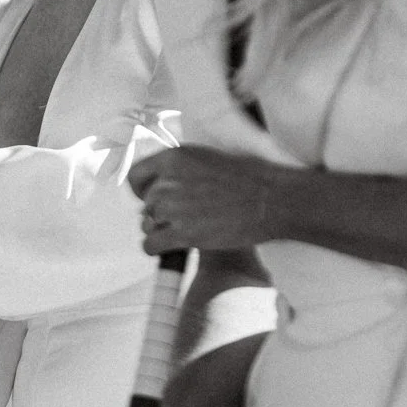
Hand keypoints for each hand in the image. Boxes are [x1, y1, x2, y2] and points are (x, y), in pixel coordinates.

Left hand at [129, 146, 298, 254]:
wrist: (270, 198)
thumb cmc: (247, 177)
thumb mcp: (206, 158)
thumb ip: (180, 168)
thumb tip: (163, 184)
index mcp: (174, 157)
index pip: (136, 175)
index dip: (141, 190)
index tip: (150, 198)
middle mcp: (168, 180)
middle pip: (146, 203)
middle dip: (158, 212)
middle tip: (179, 219)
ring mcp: (174, 208)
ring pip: (147, 224)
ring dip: (160, 230)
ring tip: (180, 231)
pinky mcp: (183, 233)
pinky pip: (151, 245)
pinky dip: (156, 249)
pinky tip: (169, 248)